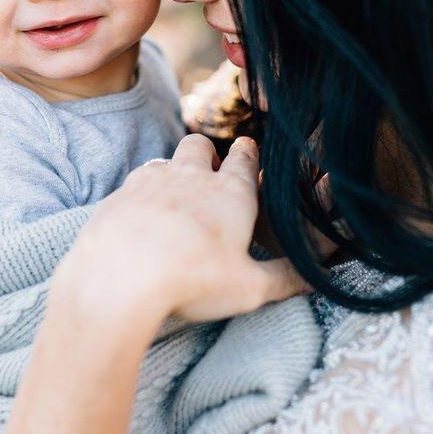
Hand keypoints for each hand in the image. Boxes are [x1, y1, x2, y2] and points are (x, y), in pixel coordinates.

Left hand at [56, 133, 307, 325]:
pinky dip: (142, 194)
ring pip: (165, 159)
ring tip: (176, 196)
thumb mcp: (250, 289)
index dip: (248, 153)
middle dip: (207, 153)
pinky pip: (134, 183)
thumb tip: (313, 277)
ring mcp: (151, 181)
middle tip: (210, 173)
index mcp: (230, 192)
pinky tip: (142, 215)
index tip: (249, 149)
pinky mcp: (119, 196)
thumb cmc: (193, 279)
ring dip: (172, 171)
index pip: (244, 159)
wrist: (120, 276)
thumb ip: (284, 279)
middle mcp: (190, 177)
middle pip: (200, 145)